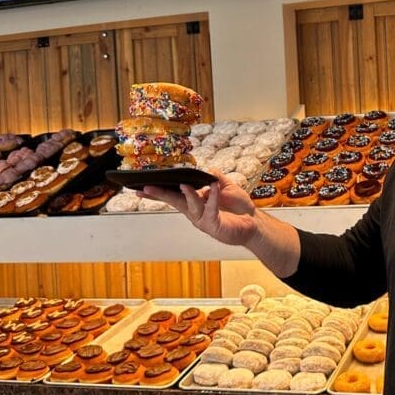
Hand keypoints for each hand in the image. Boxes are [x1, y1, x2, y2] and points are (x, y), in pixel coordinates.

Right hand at [142, 173, 257, 246]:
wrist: (254, 222)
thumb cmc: (238, 207)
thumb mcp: (225, 186)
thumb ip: (213, 177)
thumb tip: (203, 169)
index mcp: (194, 203)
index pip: (173, 195)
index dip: (157, 192)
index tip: (140, 187)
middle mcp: (194, 213)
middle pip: (174, 201)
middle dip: (160, 194)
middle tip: (145, 188)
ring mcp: (203, 220)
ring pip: (190, 206)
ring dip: (187, 194)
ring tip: (183, 183)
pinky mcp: (214, 225)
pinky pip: (210, 209)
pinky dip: (212, 198)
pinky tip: (212, 188)